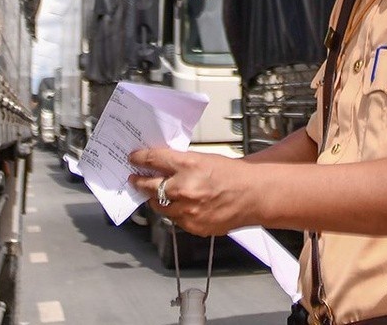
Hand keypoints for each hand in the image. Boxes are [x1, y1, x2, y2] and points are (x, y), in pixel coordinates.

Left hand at [127, 146, 258, 235]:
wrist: (253, 195)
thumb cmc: (233, 175)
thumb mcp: (204, 159)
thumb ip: (180, 163)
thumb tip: (159, 165)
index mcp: (188, 165)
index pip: (154, 160)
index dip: (139, 159)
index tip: (133, 159)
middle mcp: (185, 188)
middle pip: (149, 186)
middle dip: (139, 182)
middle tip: (135, 179)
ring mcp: (188, 210)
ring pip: (159, 206)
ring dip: (157, 199)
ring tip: (159, 193)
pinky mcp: (192, 226)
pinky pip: (174, 219)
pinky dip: (174, 212)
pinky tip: (181, 205)